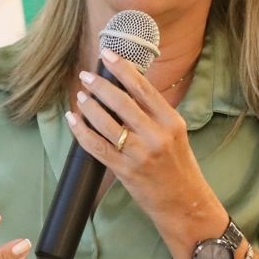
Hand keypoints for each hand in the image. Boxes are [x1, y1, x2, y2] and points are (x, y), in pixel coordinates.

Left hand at [64, 49, 224, 255]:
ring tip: (81, 96)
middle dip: (100, 86)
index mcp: (171, 122)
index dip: (123, 69)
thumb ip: (154, 114)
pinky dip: (81, 131)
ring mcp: (140, 154)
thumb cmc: (179, 166)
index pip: (143, 88)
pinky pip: (96, 146)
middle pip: (122, 102)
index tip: (107, 55)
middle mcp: (157, 135)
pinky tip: (74, 119)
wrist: (185, 204)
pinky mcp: (125, 171)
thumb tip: (127, 87)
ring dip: (89, 106)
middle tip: (86, 76)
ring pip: (106, 123)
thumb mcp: (175, 134)